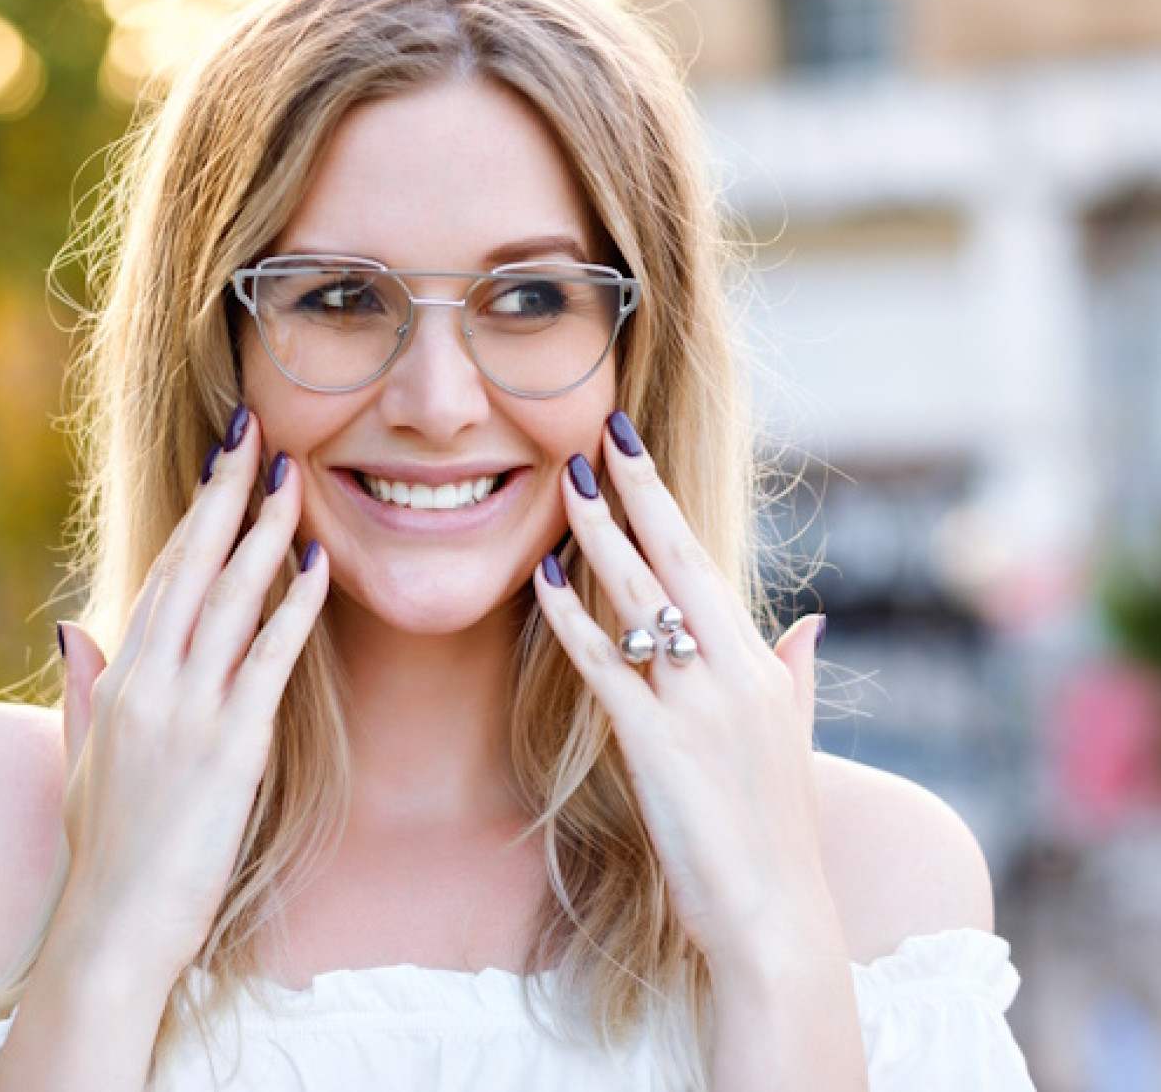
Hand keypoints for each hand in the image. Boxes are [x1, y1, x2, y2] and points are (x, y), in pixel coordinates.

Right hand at [53, 410, 328, 971]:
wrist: (110, 932)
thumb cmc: (102, 852)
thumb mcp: (82, 760)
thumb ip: (84, 688)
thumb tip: (72, 629)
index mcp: (121, 681)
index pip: (163, 576)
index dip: (196, 516)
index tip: (221, 465)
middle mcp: (150, 683)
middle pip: (193, 567)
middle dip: (228, 494)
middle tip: (257, 432)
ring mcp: (186, 713)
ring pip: (230, 600)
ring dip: (266, 533)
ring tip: (294, 478)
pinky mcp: (228, 750)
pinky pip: (266, 662)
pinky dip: (293, 609)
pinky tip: (319, 568)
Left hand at [532, 412, 834, 969]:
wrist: (776, 917)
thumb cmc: (775, 834)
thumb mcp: (793, 742)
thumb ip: (795, 675)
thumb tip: (808, 624)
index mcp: (760, 666)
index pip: (706, 563)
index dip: (667, 505)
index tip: (635, 453)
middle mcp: (735, 672)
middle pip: (680, 561)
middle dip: (638, 494)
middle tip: (601, 434)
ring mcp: (698, 706)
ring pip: (642, 602)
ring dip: (600, 538)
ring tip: (565, 482)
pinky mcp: (658, 746)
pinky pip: (608, 668)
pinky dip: (573, 621)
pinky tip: (544, 582)